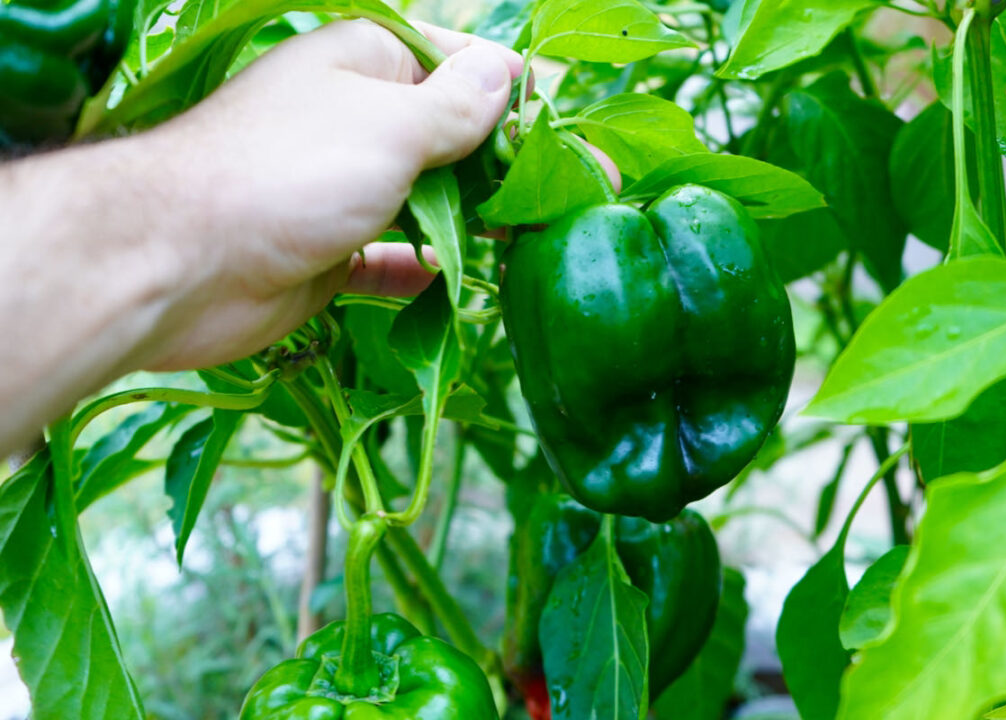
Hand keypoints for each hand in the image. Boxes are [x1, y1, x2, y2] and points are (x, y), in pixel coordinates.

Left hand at [136, 20, 525, 369]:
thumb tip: (504, 70)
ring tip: (531, 243)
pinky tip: (463, 286)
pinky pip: (392, 259)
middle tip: (565, 199)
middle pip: (448, 139)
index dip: (513, 96)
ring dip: (473, 223)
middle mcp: (354, 120)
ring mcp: (341, 189)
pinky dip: (426, 271)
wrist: (179, 264)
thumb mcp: (391, 125)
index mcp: (365, 64)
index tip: (563, 134)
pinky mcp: (330, 253)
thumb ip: (456, 106)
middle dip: (504, 168)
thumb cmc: (290, 172)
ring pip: (426, 201)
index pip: (458, 66)